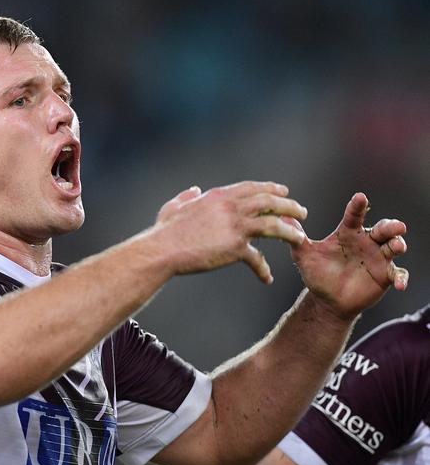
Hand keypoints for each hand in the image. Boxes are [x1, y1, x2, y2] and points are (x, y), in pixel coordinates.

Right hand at [154, 181, 307, 280]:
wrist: (163, 250)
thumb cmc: (165, 231)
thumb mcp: (174, 206)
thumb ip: (186, 197)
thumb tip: (193, 190)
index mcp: (218, 196)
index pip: (252, 188)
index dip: (271, 188)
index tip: (284, 190)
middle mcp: (231, 207)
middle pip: (269, 202)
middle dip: (289, 205)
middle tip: (301, 212)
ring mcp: (235, 226)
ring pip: (273, 225)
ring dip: (289, 231)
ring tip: (299, 237)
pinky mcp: (235, 248)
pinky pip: (257, 258)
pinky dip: (263, 268)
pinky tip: (267, 277)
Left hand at [291, 193, 407, 319]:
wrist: (327, 299)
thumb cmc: (317, 274)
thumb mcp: (304, 256)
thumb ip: (296, 238)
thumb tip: (283, 218)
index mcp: (348, 233)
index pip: (354, 216)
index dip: (357, 206)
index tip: (360, 197)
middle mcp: (366, 242)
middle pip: (382, 229)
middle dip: (390, 226)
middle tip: (396, 226)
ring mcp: (378, 258)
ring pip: (393, 247)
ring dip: (397, 245)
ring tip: (397, 247)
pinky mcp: (385, 275)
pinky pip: (398, 274)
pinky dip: (401, 277)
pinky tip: (400, 284)